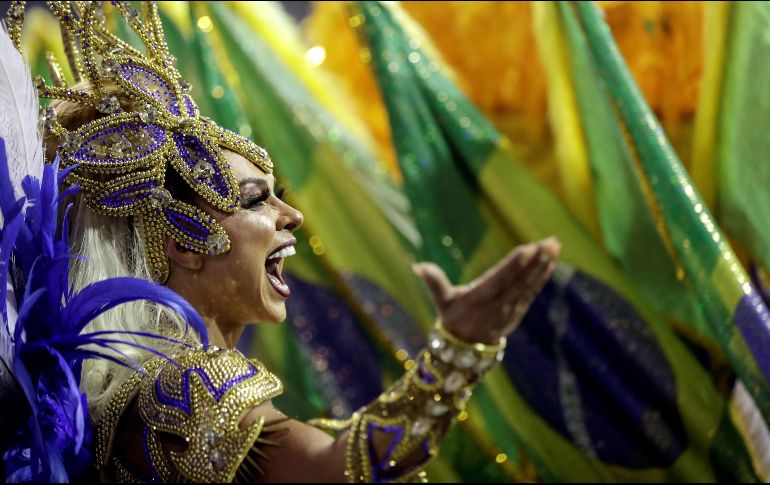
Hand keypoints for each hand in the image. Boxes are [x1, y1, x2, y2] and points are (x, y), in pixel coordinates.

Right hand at [412, 237, 560, 343]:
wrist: (466, 349)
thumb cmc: (452, 318)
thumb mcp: (441, 301)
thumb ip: (433, 282)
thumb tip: (418, 266)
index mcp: (480, 298)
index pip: (500, 279)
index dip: (514, 265)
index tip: (528, 249)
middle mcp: (499, 303)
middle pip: (520, 280)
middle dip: (536, 261)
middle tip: (549, 242)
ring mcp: (511, 308)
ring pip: (529, 284)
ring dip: (543, 265)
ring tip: (554, 246)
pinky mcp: (518, 310)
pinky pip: (532, 292)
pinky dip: (542, 277)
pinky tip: (551, 262)